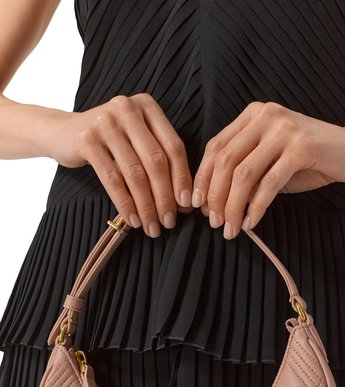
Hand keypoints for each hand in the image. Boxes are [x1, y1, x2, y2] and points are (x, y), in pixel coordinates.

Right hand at [45, 93, 194, 236]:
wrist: (61, 133)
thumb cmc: (109, 142)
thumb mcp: (135, 140)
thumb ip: (158, 160)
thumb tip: (185, 201)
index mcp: (147, 106)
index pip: (174, 147)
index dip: (182, 178)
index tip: (187, 205)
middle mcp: (127, 108)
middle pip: (156, 161)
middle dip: (165, 197)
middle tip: (169, 222)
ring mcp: (105, 122)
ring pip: (135, 173)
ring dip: (146, 205)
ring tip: (151, 226)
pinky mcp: (87, 140)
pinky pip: (112, 179)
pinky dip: (125, 203)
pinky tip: (132, 220)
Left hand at [191, 101, 344, 238]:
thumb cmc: (308, 160)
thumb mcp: (269, 161)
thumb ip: (243, 173)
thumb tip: (212, 203)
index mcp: (253, 115)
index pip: (215, 147)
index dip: (203, 178)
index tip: (197, 205)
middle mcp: (266, 116)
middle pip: (225, 161)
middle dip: (215, 196)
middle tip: (214, 223)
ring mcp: (284, 130)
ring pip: (243, 174)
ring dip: (233, 206)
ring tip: (231, 228)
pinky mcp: (302, 148)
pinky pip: (269, 183)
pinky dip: (256, 207)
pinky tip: (251, 222)